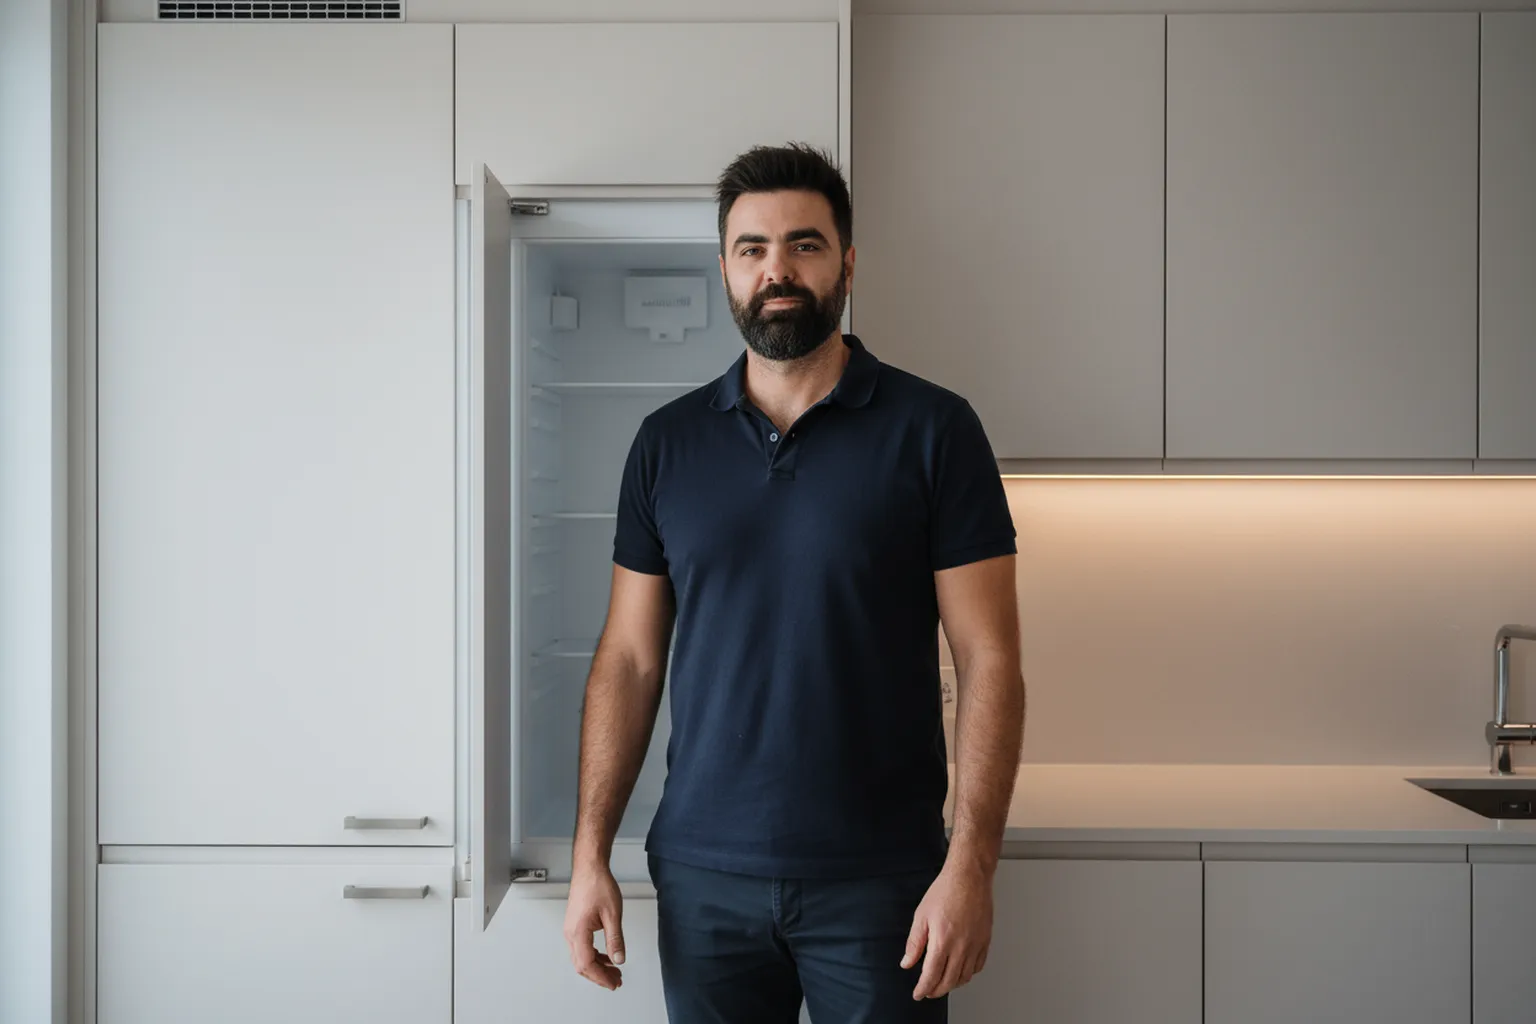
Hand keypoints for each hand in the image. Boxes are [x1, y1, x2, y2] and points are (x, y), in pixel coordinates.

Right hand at [564, 861, 625, 989]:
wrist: (590, 868)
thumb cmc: (598, 885)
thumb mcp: (613, 914)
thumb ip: (615, 939)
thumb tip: (619, 959)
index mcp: (578, 932)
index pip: (587, 964)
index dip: (601, 977)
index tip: (613, 983)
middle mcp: (570, 933)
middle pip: (582, 965)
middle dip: (599, 976)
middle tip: (616, 980)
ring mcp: (571, 929)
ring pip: (581, 958)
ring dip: (597, 967)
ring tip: (614, 971)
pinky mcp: (575, 925)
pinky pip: (582, 948)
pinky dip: (594, 956)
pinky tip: (606, 957)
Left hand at [901, 862, 993, 999]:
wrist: (969, 877)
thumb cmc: (945, 891)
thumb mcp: (921, 916)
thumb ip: (914, 943)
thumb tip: (907, 962)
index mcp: (943, 941)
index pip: (931, 975)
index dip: (923, 989)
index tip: (918, 993)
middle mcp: (961, 947)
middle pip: (949, 981)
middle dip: (936, 990)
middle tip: (928, 991)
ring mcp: (976, 945)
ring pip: (965, 976)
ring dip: (952, 984)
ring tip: (943, 983)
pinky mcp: (985, 940)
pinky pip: (978, 966)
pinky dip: (969, 974)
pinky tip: (961, 970)